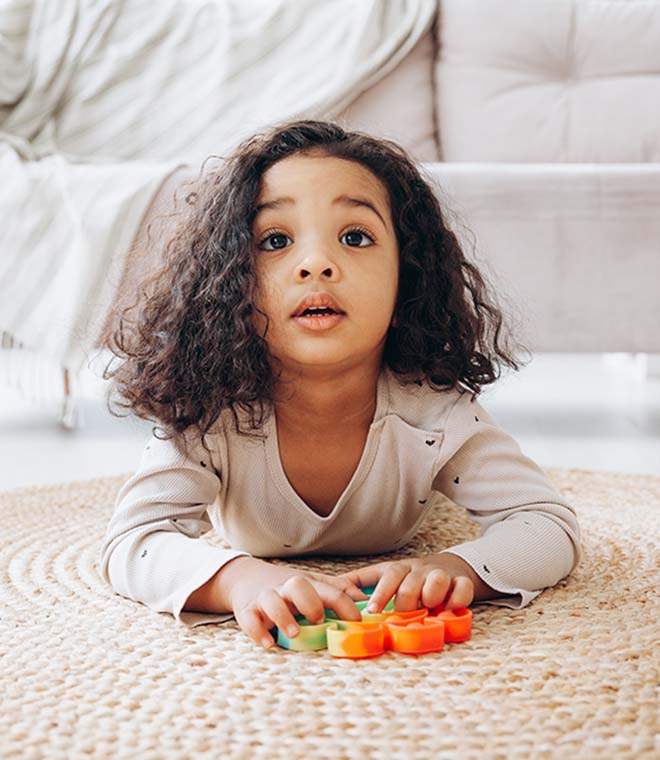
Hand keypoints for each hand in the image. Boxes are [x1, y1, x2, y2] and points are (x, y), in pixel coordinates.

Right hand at [224, 558, 368, 649]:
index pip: (330, 590)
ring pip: (271, 599)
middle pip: (298, 585)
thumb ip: (339, 592)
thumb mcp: (315, 585)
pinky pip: (248, 619)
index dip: (346, 606)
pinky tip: (268, 644)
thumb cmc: (289, 589)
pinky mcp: (247, 610)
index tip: (357, 622)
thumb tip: (368, 603)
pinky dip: (257, 631)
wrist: (247, 578)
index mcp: (307, 584)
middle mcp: (286, 588)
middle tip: (319, 620)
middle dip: (310, 602)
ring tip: (294, 634)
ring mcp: (265, 598)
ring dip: (283, 616)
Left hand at [334, 554, 476, 613]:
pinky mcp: (462, 583)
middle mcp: (420, 570)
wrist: (449, 567)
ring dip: (432, 595)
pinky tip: (450, 609)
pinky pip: (463, 588)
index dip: (381, 593)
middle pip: (411, 582)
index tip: (373, 611)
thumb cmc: (411, 577)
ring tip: (429, 608)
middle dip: (406, 601)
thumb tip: (331, 588)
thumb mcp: (385, 575)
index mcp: (400, 569)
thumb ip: (361, 581)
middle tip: (403, 616)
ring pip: (437, 580)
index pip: (388, 576)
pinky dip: (458, 599)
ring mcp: (442, 575)